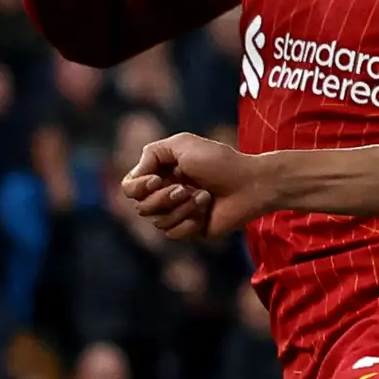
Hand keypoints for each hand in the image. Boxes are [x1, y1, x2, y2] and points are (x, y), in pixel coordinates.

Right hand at [120, 133, 262, 240]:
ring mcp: (177, 213)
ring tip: (204, 197)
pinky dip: (189, 221)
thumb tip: (136, 176)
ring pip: (158, 222)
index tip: (157, 180)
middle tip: (185, 188)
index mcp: (160, 173)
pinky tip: (206, 210)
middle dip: (163, 198)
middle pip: (141, 207)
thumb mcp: (182, 144)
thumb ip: (152, 153)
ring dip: (181, 208)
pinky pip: (173, 234)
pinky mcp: (190, 229)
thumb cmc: (219, 161)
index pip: (130, 188)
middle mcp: (165, 194)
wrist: (249, 184)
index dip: (138, 187)